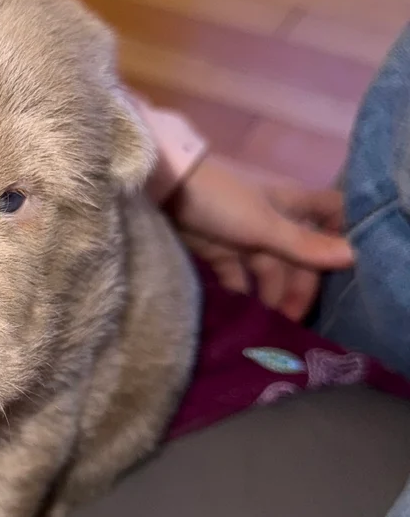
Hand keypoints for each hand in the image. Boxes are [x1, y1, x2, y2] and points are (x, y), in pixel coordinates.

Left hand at [167, 155, 353, 321]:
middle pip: (298, 256)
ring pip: (268, 271)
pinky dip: (242, 295)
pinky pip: (238, 278)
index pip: (331, 213)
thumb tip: (354, 257)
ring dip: (271, 296)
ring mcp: (244, 236)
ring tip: (271, 326)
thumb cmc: (220, 201)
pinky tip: (246, 316)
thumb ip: (305, 245)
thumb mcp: (266, 225)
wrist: (162, 190)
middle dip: (300, 287)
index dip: (341, 236)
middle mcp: (273, 220)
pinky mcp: (218, 251)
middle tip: (294, 320)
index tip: (345, 270)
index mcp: (291, 205)